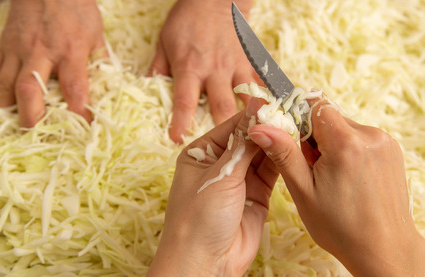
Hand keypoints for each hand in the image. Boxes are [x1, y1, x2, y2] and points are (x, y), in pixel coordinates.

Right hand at [0, 0, 105, 126]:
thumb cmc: (75, 8)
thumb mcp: (96, 33)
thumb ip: (100, 60)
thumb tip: (107, 85)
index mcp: (70, 51)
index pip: (74, 88)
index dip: (78, 112)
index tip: (82, 129)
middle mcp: (41, 52)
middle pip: (30, 89)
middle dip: (31, 116)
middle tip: (33, 135)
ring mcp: (18, 49)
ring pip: (5, 83)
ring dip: (7, 108)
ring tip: (10, 127)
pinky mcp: (3, 45)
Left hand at [147, 99, 278, 275]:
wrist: (206, 263)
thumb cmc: (198, 218)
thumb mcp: (220, 175)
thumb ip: (243, 143)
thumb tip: (256, 106)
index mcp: (202, 153)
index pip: (232, 125)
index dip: (254, 113)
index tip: (276, 99)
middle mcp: (221, 164)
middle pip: (250, 138)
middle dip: (269, 127)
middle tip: (293, 111)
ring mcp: (240, 180)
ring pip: (263, 154)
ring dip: (278, 142)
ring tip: (298, 126)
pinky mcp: (257, 195)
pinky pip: (273, 172)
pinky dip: (283, 161)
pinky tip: (295, 147)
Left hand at [149, 0, 258, 142]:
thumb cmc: (186, 21)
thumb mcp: (164, 43)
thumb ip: (157, 69)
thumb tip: (148, 92)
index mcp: (189, 68)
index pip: (184, 101)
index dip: (181, 122)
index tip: (177, 140)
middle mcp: (214, 71)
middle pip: (221, 105)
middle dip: (225, 130)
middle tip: (230, 154)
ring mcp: (235, 67)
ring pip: (247, 97)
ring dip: (253, 119)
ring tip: (261, 138)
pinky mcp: (250, 62)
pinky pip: (262, 82)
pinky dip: (270, 97)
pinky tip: (279, 114)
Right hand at [249, 99, 424, 275]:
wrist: (383, 249)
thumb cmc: (340, 227)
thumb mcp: (303, 191)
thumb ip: (283, 153)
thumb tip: (260, 127)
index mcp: (345, 143)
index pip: (316, 104)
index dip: (299, 117)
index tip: (292, 138)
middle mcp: (370, 135)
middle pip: (329, 116)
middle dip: (314, 135)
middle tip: (311, 166)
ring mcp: (385, 142)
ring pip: (344, 127)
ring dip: (330, 143)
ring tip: (330, 175)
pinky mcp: (391, 150)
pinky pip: (359, 137)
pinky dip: (347, 149)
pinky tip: (345, 176)